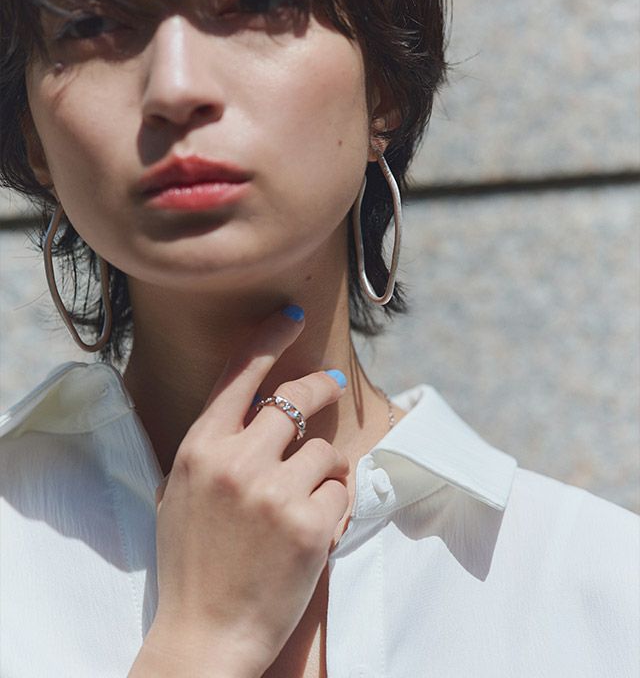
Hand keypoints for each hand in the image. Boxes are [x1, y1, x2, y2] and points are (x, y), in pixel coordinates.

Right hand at [148, 306, 349, 675]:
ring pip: (324, 449)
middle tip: (330, 383)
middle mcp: (237, 462)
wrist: (205, 633)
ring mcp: (275, 493)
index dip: (268, 339)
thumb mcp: (184, 489)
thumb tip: (256, 406)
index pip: (239, 374)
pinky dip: (333, 505)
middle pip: (296, 398)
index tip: (292, 317)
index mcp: (200, 449)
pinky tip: (310, 530)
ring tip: (300, 503)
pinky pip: (340, 491)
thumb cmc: (193, 560)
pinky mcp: (310, 525)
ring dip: (321, 469)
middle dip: (318, 387)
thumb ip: (216, 444)